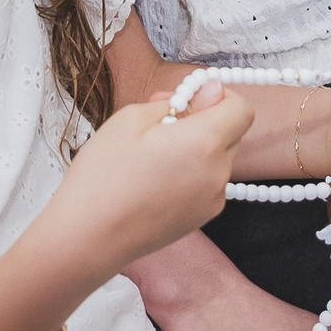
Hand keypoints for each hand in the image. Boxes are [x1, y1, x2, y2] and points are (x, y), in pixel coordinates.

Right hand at [51, 89, 254, 270]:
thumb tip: (210, 92)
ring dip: (196, 149)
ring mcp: (212, 200)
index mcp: (204, 143)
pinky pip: (206, 183)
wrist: (88, 238)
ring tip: (151, 156)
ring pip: (217, 159)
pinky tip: (154, 180)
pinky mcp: (201, 219)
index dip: (219, 97)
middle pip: (231, 134)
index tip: (191, 98)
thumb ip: (179, 101)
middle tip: (161, 123)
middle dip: (203, 122)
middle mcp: (217, 174)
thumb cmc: (103, 176)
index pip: (241, 109)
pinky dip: (190, 174)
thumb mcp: (131, 118)